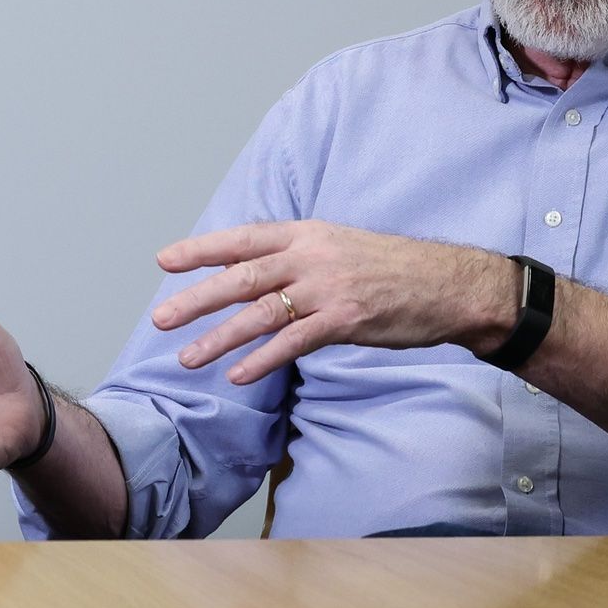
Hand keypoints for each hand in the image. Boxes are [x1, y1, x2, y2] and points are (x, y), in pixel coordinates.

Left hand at [151, 221, 511, 385]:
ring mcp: (327, 289)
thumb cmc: (389, 267)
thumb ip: (293, 257)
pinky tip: (237, 374)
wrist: (447, 284)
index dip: (201, 249)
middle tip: (160, 319)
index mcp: (305, 233)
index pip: (241, 239)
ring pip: (260, 314)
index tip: (164, 261)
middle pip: (240, 278)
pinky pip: (293, 342)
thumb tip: (246, 273)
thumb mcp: (336, 246)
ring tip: (188, 358)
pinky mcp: (344, 321)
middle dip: (196, 299)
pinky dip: (262, 360)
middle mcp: (310, 257)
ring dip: (219, 338)